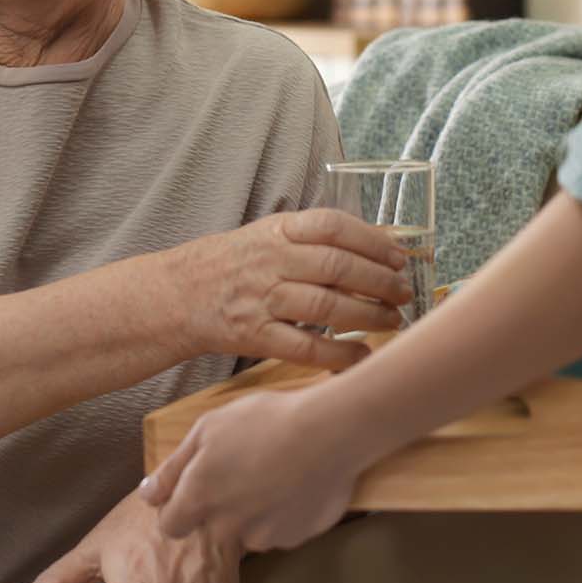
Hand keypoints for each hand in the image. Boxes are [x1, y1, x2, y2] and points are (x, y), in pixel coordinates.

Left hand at [143, 387, 366, 552]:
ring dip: (257, 510)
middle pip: (214, 528)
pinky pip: (284, 529)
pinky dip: (288, 512)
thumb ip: (173, 468)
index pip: (171, 526)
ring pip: (251, 530)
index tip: (197, 488)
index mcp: (200, 499)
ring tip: (277, 471)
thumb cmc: (265, 421)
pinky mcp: (298, 537)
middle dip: (224, 507)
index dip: (179, 508)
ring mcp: (265, 536)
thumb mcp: (208, 429)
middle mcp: (227, 526)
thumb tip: (147, 495)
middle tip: (246, 469)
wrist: (330, 432)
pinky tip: (300, 480)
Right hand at [170, 209, 411, 370]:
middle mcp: (270, 261)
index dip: (372, 240)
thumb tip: (376, 246)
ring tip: (392, 321)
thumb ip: (311, 239)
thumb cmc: (233, 265)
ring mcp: (261, 299)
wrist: (176, 295)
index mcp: (277, 231)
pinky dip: (339, 355)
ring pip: (326, 306)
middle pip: (337, 266)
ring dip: (368, 316)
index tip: (398, 257)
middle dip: (380, 281)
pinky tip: (363, 356)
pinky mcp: (253, 335)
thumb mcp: (267, 236)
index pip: (332, 226)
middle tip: (405, 293)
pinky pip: (305, 347)